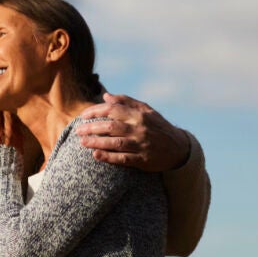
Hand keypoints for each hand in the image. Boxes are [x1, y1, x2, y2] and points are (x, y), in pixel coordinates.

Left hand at [76, 92, 190, 171]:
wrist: (180, 149)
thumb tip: (106, 96)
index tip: (83, 116)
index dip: (95, 111)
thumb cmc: (158, 127)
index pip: (113, 110)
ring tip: (82, 142)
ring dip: (96, 142)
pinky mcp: (143, 160)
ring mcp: (141, 145)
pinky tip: (95, 155)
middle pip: (111, 126)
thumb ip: (126, 102)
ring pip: (115, 142)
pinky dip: (108, 157)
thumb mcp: (147, 111)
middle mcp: (140, 129)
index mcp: (139, 115)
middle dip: (91, 127)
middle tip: (77, 130)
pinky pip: (123, 159)